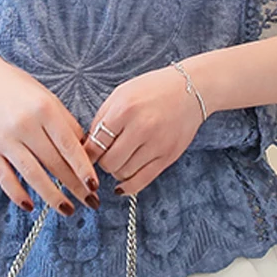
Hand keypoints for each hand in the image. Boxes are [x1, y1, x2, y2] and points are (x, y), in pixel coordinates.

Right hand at [0, 41, 100, 216]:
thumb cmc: (20, 89)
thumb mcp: (48, 98)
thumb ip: (67, 124)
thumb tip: (87, 154)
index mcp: (44, 109)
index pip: (69, 146)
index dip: (84, 169)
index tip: (95, 186)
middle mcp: (25, 124)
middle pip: (54, 163)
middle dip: (74, 186)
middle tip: (91, 202)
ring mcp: (4, 139)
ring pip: (32, 175)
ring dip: (52, 197)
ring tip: (68, 210)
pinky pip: (5, 178)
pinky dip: (18, 194)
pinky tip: (31, 206)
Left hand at [82, 64, 204, 195]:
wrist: (190, 89)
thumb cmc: (152, 89)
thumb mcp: (121, 94)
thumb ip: (102, 118)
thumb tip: (86, 146)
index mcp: (125, 109)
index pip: (95, 143)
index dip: (87, 153)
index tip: (86, 154)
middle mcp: (141, 128)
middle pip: (108, 162)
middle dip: (102, 161)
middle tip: (105, 154)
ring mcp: (157, 144)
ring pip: (123, 173)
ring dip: (116, 170)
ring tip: (119, 158)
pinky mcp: (168, 156)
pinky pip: (142, 181)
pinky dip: (127, 186)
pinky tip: (122, 184)